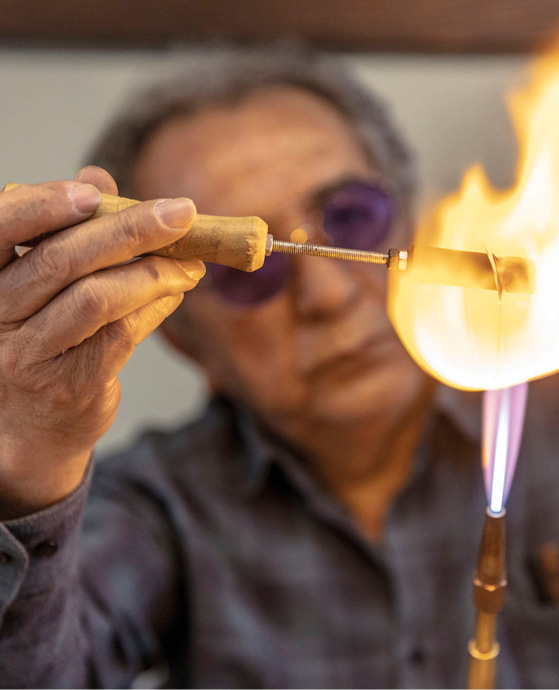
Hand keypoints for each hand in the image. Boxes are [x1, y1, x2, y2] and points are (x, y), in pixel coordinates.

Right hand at [0, 167, 204, 517]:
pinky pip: (122, 333)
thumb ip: (66, 232)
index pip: (0, 230)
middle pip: (62, 260)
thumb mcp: (41, 285)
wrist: (32, 428)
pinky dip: (157, 306)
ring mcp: (30, 354)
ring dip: (155, 272)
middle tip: (182, 213)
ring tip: (191, 262)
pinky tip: (177, 292)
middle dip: (130, 230)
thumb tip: (99, 176)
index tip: (97, 192)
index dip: (44, 205)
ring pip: (97, 298)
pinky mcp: (70, 384)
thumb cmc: (41, 337)